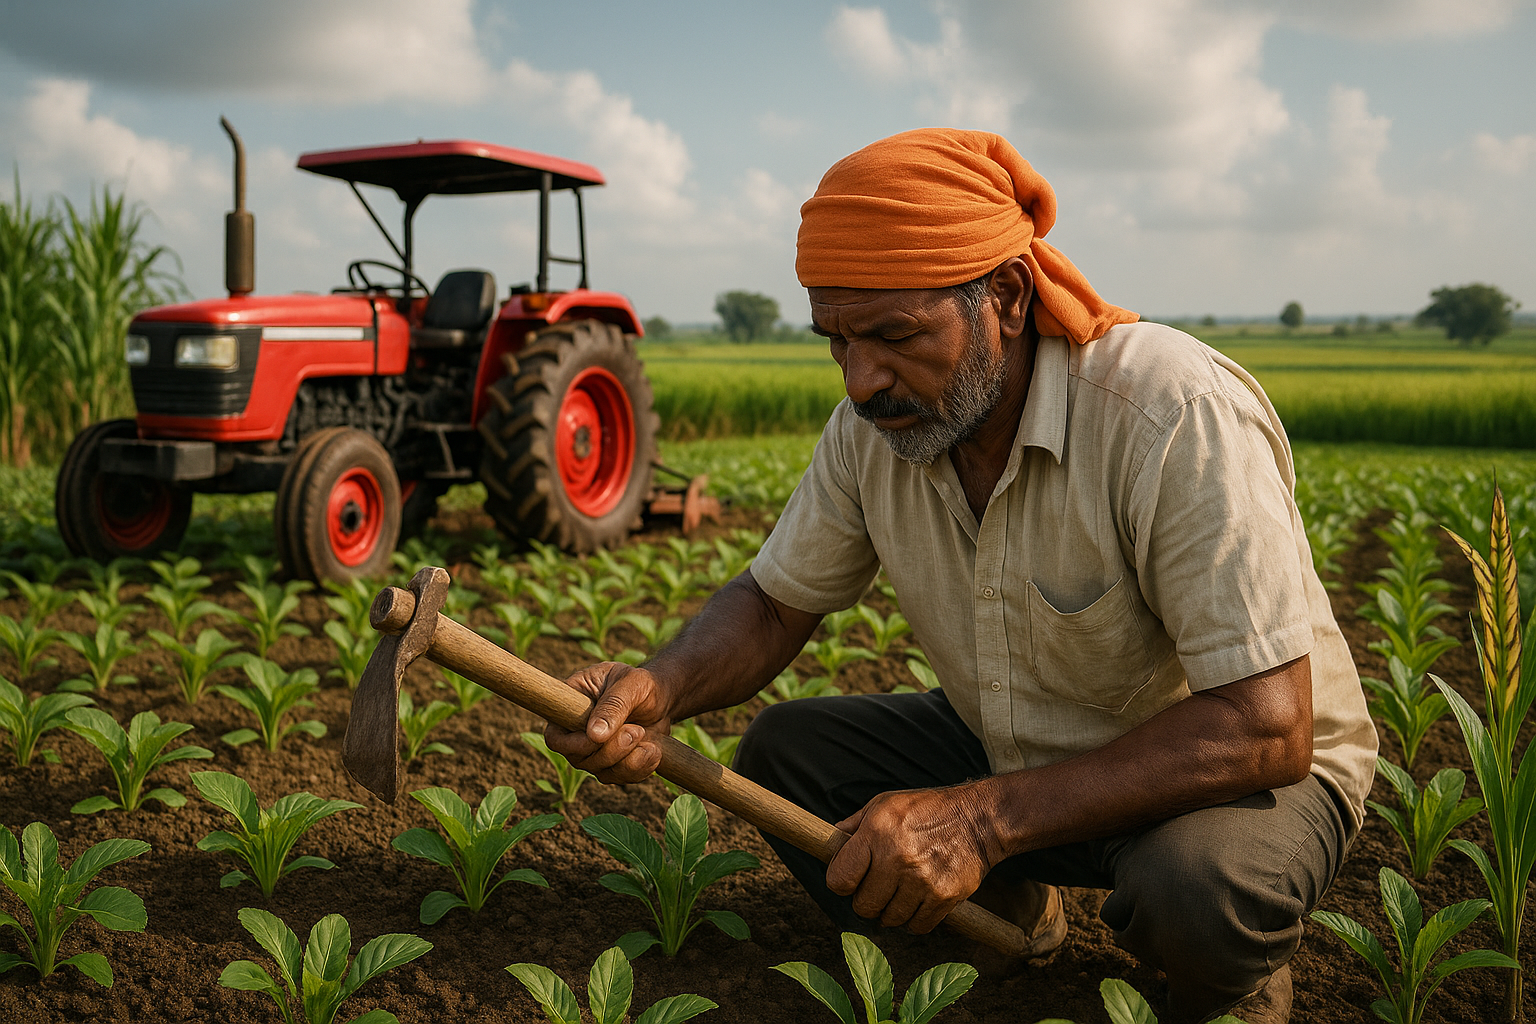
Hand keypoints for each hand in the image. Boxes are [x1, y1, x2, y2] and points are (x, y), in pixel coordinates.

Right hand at [544, 662, 672, 783]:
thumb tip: (594, 735)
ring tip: (646, 736)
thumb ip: (612, 706)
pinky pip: (621, 777)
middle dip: (612, 750)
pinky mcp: (613, 764)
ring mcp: (593, 752)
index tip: (601, 737)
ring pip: (601, 772)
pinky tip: (654, 750)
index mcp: (570, 705)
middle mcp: (576, 733)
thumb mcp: (629, 684)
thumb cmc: (641, 683)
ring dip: (628, 760)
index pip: (555, 737)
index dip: (574, 744)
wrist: (661, 697)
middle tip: (636, 730)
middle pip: (579, 759)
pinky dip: (640, 768)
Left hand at [825, 786, 993, 932]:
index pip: (839, 879)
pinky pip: (917, 926)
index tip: (851, 881)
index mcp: (876, 831)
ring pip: (890, 920)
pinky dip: (914, 920)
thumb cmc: (927, 809)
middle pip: (863, 906)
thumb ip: (855, 825)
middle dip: (867, 901)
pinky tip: (918, 901)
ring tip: (900, 892)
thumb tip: (829, 842)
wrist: (978, 819)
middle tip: (878, 888)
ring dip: (891, 912)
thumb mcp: (886, 804)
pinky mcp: (944, 896)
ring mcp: (921, 879)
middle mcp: (896, 856)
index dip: (841, 884)